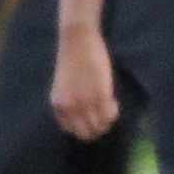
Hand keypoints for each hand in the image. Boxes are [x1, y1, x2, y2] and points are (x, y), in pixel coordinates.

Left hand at [50, 23, 121, 140]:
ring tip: (109, 107)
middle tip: (104, 118)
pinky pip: (111, 113)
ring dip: (107, 121)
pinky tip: (113, 100)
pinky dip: (114, 111)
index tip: (91, 118)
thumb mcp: (62, 85)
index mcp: (58, 105)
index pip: (72, 131)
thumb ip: (68, 101)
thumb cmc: (70, 59)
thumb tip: (82, 116)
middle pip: (87, 134)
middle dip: (97, 129)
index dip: (84, 127)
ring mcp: (86, 102)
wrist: (77, 39)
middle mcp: (70, 107)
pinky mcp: (101, 94)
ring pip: (101, 126)